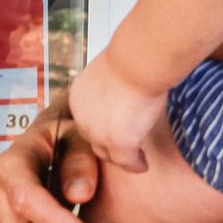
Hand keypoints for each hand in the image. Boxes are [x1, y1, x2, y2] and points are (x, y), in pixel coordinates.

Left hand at [66, 51, 165, 173]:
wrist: (136, 61)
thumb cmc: (132, 57)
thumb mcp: (112, 70)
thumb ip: (112, 84)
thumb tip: (125, 85)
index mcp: (78, 96)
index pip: (86, 119)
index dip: (101, 125)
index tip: (114, 128)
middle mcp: (82, 116)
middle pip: (93, 138)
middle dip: (108, 144)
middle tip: (124, 148)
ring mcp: (98, 133)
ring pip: (108, 153)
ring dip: (122, 158)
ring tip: (136, 159)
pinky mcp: (118, 143)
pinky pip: (126, 162)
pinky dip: (135, 165)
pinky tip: (143, 165)